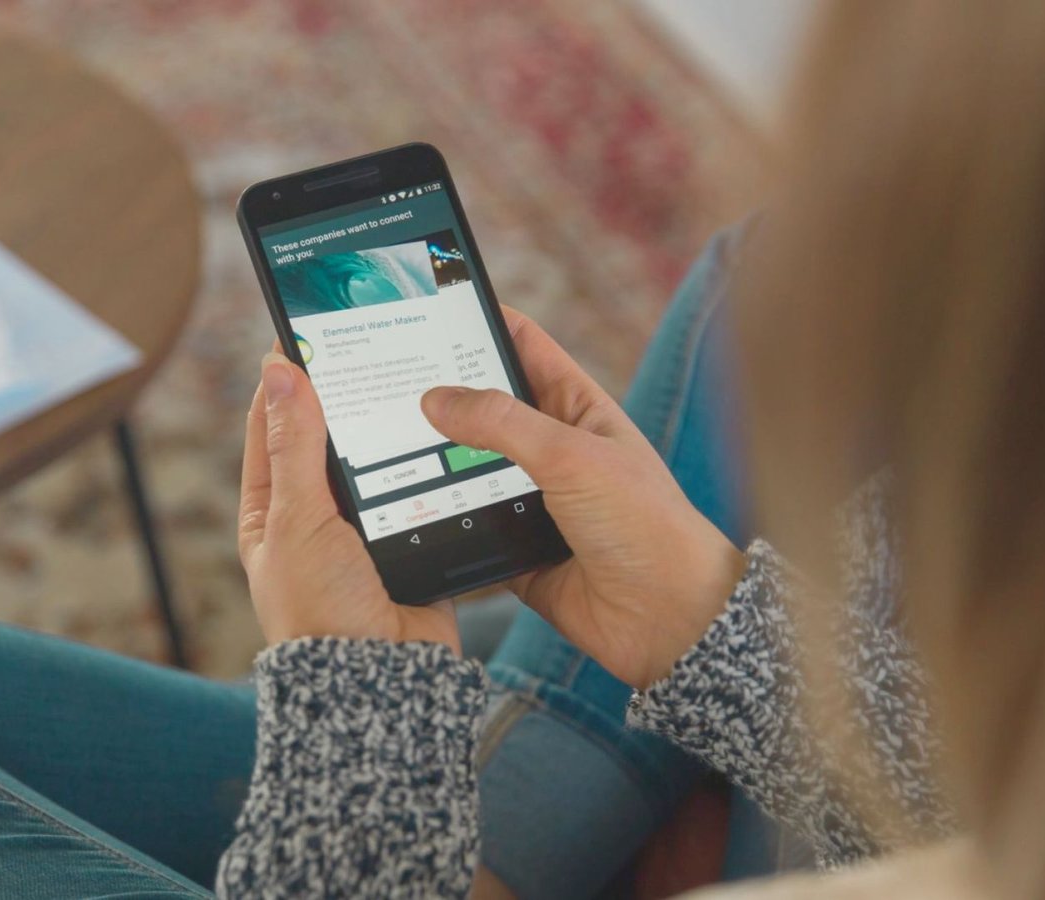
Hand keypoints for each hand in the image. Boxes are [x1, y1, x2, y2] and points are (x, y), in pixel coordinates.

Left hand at [239, 351, 459, 650]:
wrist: (382, 681)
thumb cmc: (321, 612)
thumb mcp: (298, 518)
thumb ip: (294, 444)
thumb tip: (280, 371)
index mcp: (271, 511)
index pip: (272, 427)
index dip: (287, 380)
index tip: (309, 333)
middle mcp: (315, 518)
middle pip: (330, 439)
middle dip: (348, 398)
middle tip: (372, 345)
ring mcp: (364, 530)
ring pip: (380, 459)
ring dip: (393, 430)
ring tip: (412, 379)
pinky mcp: (410, 540)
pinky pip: (422, 488)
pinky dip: (431, 464)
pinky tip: (446, 432)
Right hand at [421, 308, 743, 688]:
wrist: (668, 619)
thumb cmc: (645, 525)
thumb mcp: (572, 456)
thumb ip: (502, 424)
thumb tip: (437, 398)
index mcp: (577, 411)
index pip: (524, 349)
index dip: (483, 324)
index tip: (432, 306)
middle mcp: (553, 452)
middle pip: (485, 413)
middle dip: (441, 399)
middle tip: (384, 381)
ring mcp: (534, 502)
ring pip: (468, 474)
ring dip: (434, 468)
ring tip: (377, 445)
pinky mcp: (517, 551)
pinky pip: (468, 531)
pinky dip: (442, 526)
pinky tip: (403, 515)